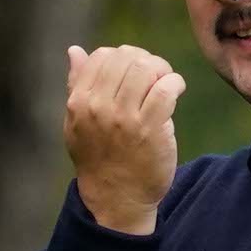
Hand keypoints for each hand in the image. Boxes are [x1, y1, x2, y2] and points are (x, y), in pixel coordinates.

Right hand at [62, 42, 183, 233]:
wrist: (116, 199)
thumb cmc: (99, 160)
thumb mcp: (77, 124)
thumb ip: (76, 86)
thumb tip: (75, 51)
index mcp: (78, 102)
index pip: (101, 56)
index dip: (123, 57)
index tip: (135, 70)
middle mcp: (98, 107)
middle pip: (126, 58)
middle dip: (146, 60)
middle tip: (156, 75)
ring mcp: (124, 118)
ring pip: (146, 68)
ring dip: (162, 70)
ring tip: (166, 82)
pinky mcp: (150, 129)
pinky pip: (166, 88)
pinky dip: (175, 83)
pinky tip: (176, 90)